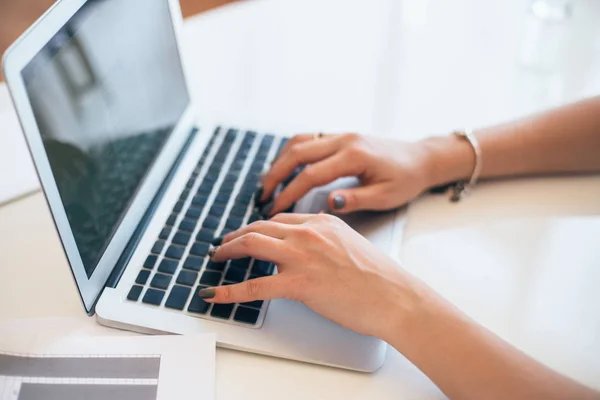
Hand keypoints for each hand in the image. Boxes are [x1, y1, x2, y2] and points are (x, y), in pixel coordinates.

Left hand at [202, 213, 423, 339]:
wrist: (395, 296)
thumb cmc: (380, 277)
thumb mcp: (351, 244)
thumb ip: (327, 240)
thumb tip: (310, 251)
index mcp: (322, 221)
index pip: (280, 219)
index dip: (257, 227)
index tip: (247, 234)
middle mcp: (309, 232)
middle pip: (259, 227)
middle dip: (235, 236)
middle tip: (223, 245)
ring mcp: (302, 256)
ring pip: (251, 244)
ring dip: (227, 251)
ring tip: (215, 259)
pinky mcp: (298, 283)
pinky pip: (253, 286)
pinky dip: (228, 290)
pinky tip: (214, 293)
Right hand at [259, 133, 434, 215]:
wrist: (421, 158)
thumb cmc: (406, 181)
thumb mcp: (385, 197)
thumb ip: (356, 199)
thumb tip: (327, 203)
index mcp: (354, 156)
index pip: (310, 174)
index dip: (288, 193)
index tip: (273, 209)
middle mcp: (343, 140)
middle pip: (297, 153)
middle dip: (275, 175)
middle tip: (262, 198)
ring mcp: (341, 135)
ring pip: (299, 142)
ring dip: (279, 162)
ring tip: (266, 184)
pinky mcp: (340, 136)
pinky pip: (308, 140)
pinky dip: (290, 153)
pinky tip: (283, 168)